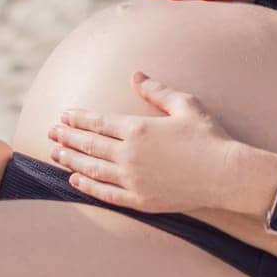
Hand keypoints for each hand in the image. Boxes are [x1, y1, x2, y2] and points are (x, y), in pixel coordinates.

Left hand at [47, 71, 238, 213]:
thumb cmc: (208, 136)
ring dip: (71, 161)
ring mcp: (133, 180)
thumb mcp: (185, 104)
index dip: (79, 118)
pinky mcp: (140, 200)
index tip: (64, 115)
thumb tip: (135, 76)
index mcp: (138, 129)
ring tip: (55, 154)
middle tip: (50, 132)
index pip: (98, 122)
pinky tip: (75, 182)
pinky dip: (88, 187)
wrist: (226, 174)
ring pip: (92, 170)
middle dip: (67, 137)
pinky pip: (106, 194)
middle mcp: (129, 155)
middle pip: (90, 145)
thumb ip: (156, 91)